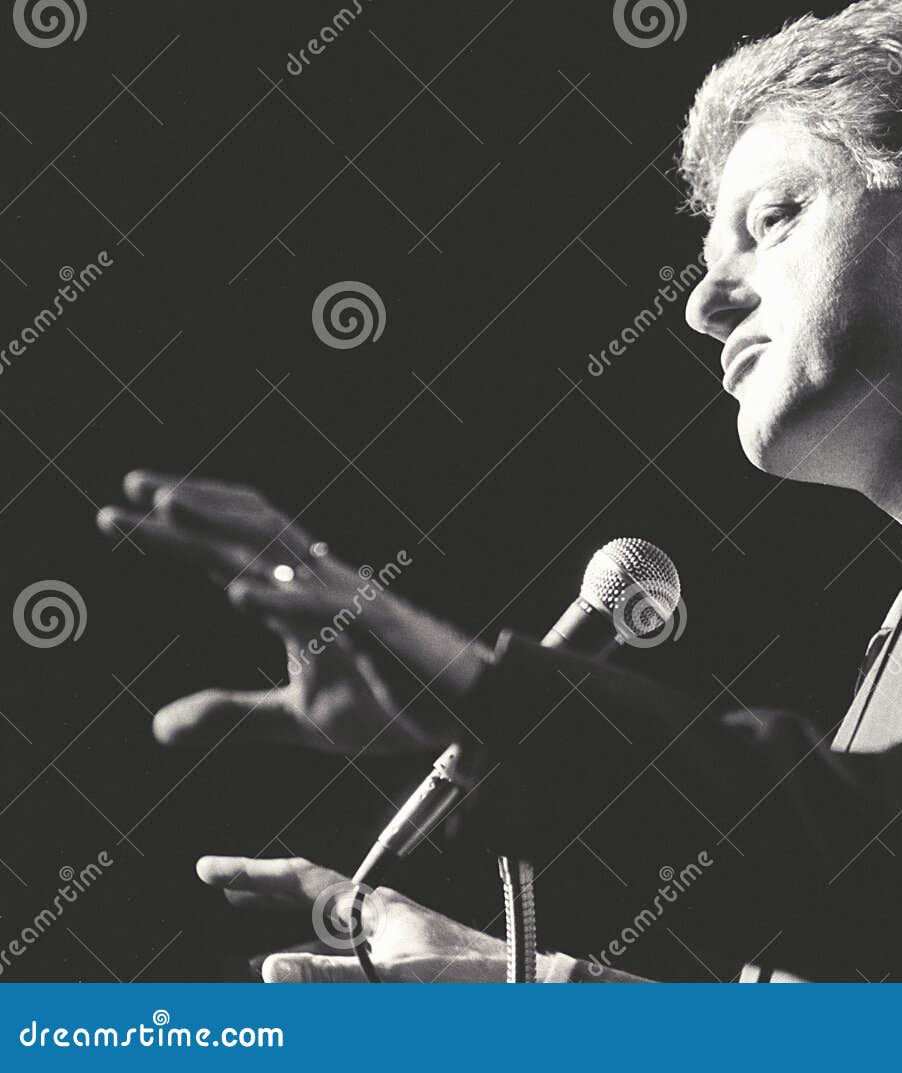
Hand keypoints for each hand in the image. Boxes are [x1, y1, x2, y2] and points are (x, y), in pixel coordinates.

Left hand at [96, 470, 490, 753]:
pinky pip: (324, 612)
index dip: (180, 527)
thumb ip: (230, 716)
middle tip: (129, 486)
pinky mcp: (379, 634)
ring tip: (167, 508)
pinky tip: (238, 594)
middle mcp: (322, 586)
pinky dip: (280, 599)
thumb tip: (156, 727)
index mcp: (301, 599)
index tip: (121, 511)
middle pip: (248, 530)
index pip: (231, 551)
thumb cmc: (393, 704)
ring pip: (279, 552)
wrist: (468, 712)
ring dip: (221, 527)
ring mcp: (350, 604)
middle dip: (190, 503)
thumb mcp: (297, 720)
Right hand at [197, 855, 503, 981]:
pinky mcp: (399, 974)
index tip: (208, 868)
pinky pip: (344, 973)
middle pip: (307, 905)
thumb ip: (331, 976)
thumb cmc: (472, 975)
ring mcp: (388, 948)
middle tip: (219, 893)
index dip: (252, 874)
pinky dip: (313, 979)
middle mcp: (378, 923)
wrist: (523, 989)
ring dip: (280, 950)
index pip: (302, 880)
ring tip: (239, 956)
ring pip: (321, 944)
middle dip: (262, 901)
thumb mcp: (396, 974)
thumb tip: (267, 970)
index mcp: (375, 908)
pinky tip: (298, 988)